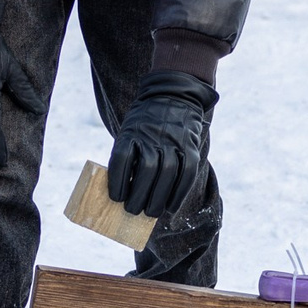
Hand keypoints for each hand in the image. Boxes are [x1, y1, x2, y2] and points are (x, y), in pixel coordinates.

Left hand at [107, 72, 218, 219]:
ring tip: (151, 213)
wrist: (173, 94)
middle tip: (133, 211)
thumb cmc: (145, 122)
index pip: (122, 158)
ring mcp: (174, 140)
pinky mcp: (190, 145)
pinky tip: (171, 207)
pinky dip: (179, 193)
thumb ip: (126, 154)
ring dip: (158, 198)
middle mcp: (153, 135)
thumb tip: (123, 192)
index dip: (118, 181)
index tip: (116, 198)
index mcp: (131, 131)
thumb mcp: (129, 129)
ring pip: (167, 173)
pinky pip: (187, 173)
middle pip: (146, 170)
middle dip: (138, 196)